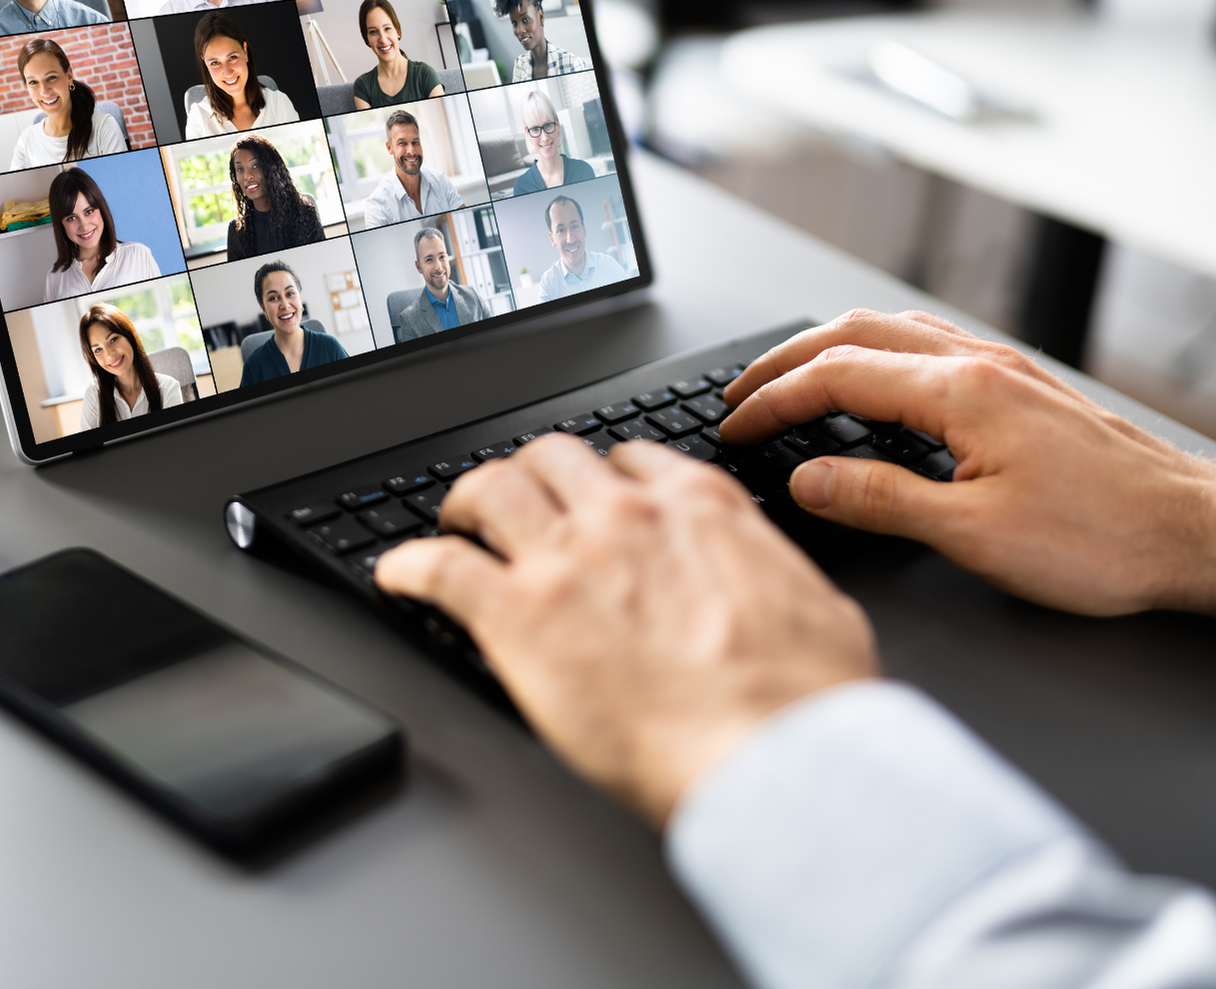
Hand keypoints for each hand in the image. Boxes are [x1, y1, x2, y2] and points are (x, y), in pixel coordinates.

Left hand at [375, 436, 876, 825]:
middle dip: (528, 477)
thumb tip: (776, 589)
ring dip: (464, 503)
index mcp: (697, 508)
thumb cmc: (803, 700)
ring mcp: (565, 560)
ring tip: (453, 523)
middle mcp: (624, 517)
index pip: (628, 461)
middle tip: (515, 505)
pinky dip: (409, 565)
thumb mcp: (815, 607)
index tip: (590, 500)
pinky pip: (439, 566)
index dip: (600, 481)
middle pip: (550, 459)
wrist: (772, 755)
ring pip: (489, 490)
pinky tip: (400, 576)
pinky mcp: (516, 615)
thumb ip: (774, 578)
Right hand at [716, 310, 1215, 624]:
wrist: (1197, 533)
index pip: (836, 376)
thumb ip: (879, 500)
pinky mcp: (1022, 390)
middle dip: (786, 360)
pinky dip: (877, 355)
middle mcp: (980, 366)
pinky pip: (929, 346)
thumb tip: (806, 478)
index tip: (734, 426)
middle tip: (740, 393)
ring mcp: (1004, 371)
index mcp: (961, 392)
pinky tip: (874, 385)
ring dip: (830, 349)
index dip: (773, 400)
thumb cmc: (1105, 540)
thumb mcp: (974, 535)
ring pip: (894, 331)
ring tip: (790, 381)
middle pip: (855, 333)